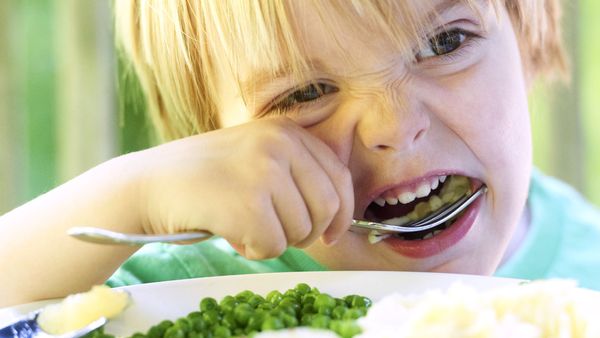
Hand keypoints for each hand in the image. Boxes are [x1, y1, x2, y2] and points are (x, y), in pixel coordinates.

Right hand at [135, 117, 353, 258]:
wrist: (150, 183)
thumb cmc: (206, 179)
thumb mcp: (257, 157)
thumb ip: (296, 174)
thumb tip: (338, 216)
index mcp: (287, 131)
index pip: (339, 177)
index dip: (342, 213)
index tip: (331, 233)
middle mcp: (280, 144)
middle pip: (327, 208)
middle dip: (307, 233)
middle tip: (276, 234)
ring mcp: (264, 170)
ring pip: (301, 231)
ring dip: (274, 242)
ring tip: (242, 226)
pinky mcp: (247, 202)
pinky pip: (273, 247)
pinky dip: (253, 251)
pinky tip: (230, 233)